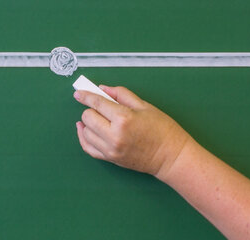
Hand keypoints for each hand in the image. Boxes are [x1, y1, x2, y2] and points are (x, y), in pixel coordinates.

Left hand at [74, 85, 190, 177]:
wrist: (171, 157)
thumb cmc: (163, 130)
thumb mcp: (145, 106)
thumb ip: (121, 95)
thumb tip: (103, 89)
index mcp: (124, 118)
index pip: (97, 104)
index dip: (85, 96)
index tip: (79, 93)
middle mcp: (114, 135)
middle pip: (88, 117)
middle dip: (91, 109)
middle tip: (100, 107)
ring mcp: (111, 149)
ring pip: (85, 132)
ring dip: (88, 123)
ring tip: (99, 119)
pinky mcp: (110, 159)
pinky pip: (88, 148)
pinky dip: (84, 138)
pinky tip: (86, 130)